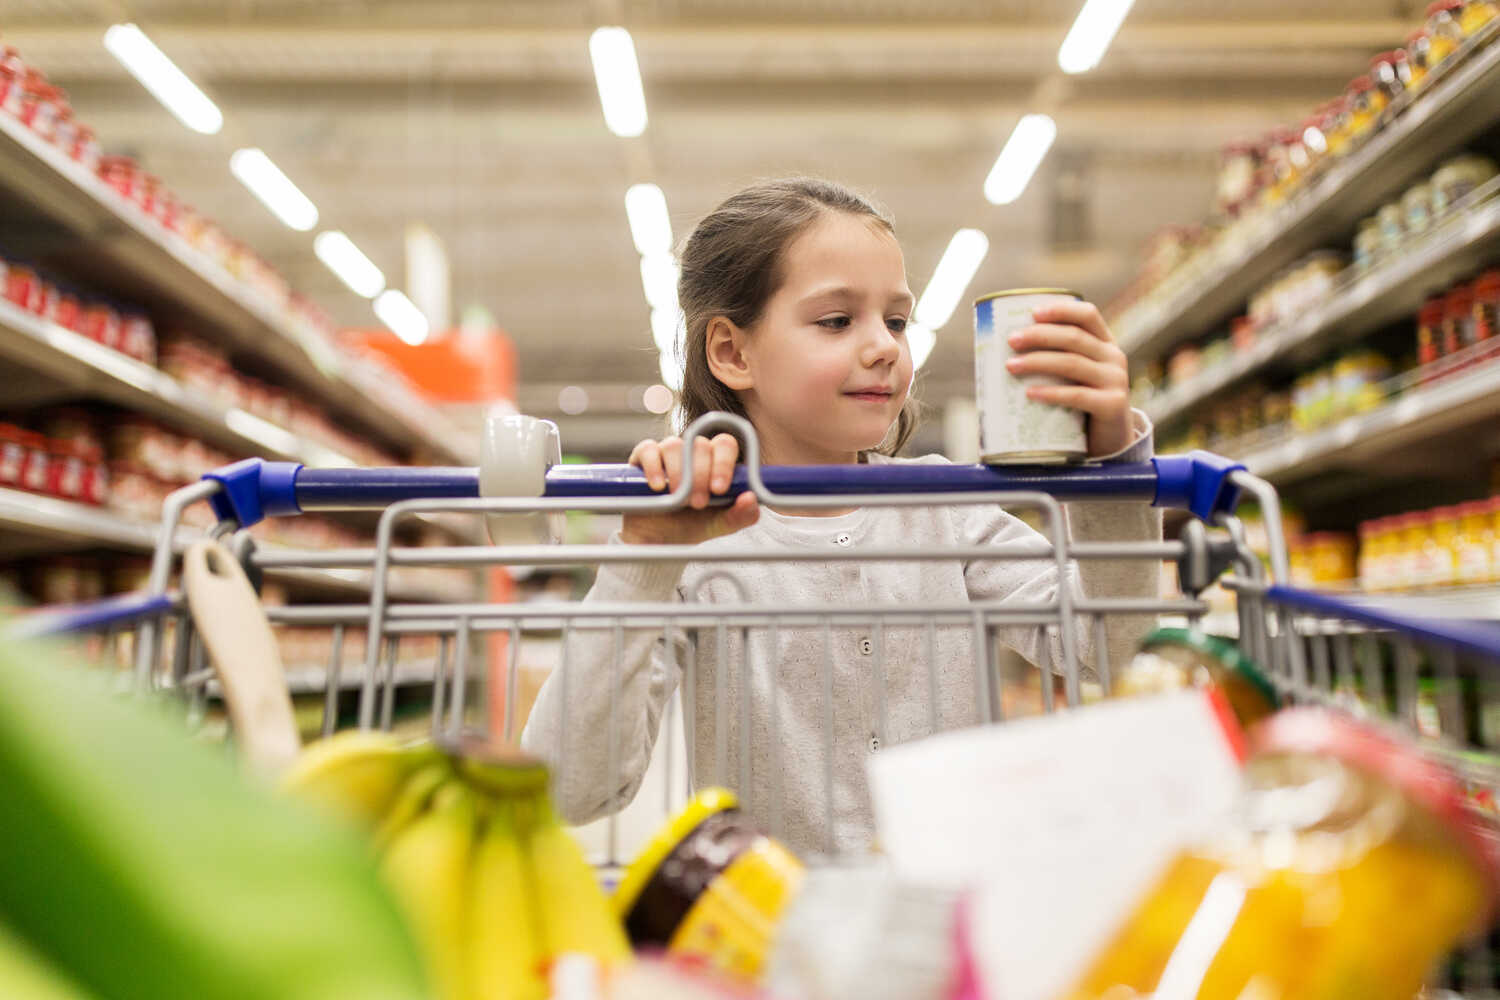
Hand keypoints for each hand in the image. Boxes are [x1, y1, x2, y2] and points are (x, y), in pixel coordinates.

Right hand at [619, 432, 759, 544]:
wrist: (657, 540)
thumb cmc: (690, 526)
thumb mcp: (719, 525)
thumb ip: (740, 515)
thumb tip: (752, 499)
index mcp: (714, 461)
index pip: (724, 445)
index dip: (724, 463)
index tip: (720, 489)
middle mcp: (691, 452)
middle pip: (700, 445)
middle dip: (701, 475)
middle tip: (698, 503)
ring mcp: (665, 453)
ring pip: (674, 445)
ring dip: (679, 473)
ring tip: (677, 499)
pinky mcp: (641, 458)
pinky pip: (648, 449)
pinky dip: (653, 467)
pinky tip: (657, 487)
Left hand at [1005, 299, 1132, 457]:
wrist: (1110, 440)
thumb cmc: (1082, 404)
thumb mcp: (1075, 377)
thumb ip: (1055, 361)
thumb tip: (1003, 353)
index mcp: (1105, 343)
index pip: (1087, 315)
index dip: (1061, 310)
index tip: (1032, 312)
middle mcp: (1114, 357)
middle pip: (1074, 337)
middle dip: (1039, 335)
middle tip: (1011, 340)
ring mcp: (1116, 381)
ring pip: (1072, 364)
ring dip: (1038, 362)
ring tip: (1011, 366)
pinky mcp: (1112, 405)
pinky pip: (1078, 395)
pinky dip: (1052, 393)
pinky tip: (1030, 393)